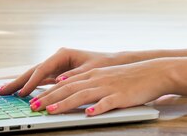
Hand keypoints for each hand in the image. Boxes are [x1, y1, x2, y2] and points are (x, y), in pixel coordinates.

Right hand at [0, 48, 121, 97]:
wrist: (112, 63)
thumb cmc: (103, 64)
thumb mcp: (90, 70)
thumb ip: (74, 75)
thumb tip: (58, 80)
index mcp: (63, 54)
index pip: (42, 69)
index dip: (31, 82)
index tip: (22, 93)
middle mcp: (57, 58)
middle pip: (34, 71)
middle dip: (18, 81)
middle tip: (2, 91)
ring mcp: (56, 66)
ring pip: (35, 76)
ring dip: (21, 84)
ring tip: (6, 92)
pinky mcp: (58, 73)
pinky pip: (41, 81)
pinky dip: (31, 87)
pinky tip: (22, 94)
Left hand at [27, 59, 173, 115]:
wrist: (153, 73)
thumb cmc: (129, 77)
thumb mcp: (105, 75)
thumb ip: (87, 81)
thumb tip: (66, 86)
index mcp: (93, 74)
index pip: (65, 82)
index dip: (48, 91)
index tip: (33, 99)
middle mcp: (97, 79)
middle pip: (69, 88)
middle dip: (49, 98)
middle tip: (33, 106)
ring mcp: (108, 87)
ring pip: (83, 95)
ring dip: (65, 103)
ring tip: (51, 111)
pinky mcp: (121, 96)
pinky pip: (107, 103)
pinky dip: (97, 108)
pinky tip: (88, 113)